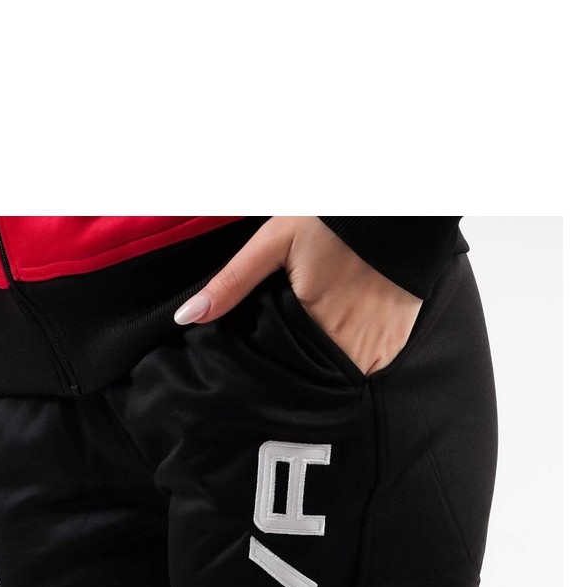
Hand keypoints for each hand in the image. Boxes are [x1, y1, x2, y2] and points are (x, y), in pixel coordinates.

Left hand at [173, 216, 423, 375]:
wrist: (398, 210)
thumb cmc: (332, 222)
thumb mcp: (273, 244)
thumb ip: (231, 283)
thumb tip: (187, 317)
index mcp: (313, 327)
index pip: (283, 368)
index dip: (271, 365)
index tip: (265, 358)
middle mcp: (348, 347)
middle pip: (311, 376)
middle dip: (296, 367)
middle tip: (288, 344)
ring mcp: (377, 349)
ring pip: (340, 375)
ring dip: (326, 364)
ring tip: (318, 337)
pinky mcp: (396, 344)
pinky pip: (369, 364)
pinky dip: (355, 354)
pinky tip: (346, 330)